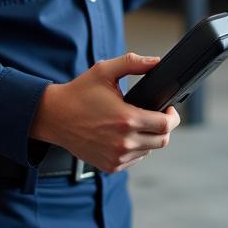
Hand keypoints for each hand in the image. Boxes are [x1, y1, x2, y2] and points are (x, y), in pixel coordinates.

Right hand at [30, 53, 179, 171]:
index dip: (173, 116)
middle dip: (165, 127)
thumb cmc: (79, 93)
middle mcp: (123, 142)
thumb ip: (133, 63)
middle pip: (162, 140)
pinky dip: (137, 148)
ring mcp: (116, 157)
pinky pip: (135, 158)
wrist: (54, 117)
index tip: (169, 108)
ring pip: (149, 150)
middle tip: (158, 115)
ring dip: (150, 137)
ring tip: (139, 122)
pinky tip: (127, 134)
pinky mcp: (110, 166)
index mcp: (126, 119)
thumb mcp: (105, 70)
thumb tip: (156, 61)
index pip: (166, 125)